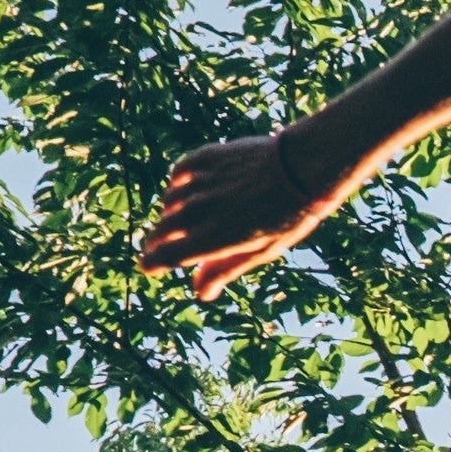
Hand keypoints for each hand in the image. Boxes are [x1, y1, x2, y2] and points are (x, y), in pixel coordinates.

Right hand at [135, 131, 337, 301]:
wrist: (301, 168)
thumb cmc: (286, 218)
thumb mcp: (259, 252)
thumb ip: (225, 270)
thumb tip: (201, 293)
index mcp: (209, 241)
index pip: (163, 256)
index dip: (152, 263)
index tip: (150, 266)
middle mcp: (197, 212)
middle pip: (162, 231)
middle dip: (159, 242)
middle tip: (163, 246)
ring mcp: (199, 184)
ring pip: (169, 203)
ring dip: (172, 214)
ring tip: (185, 219)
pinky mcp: (204, 158)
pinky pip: (179, 175)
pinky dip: (180, 185)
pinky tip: (190, 190)